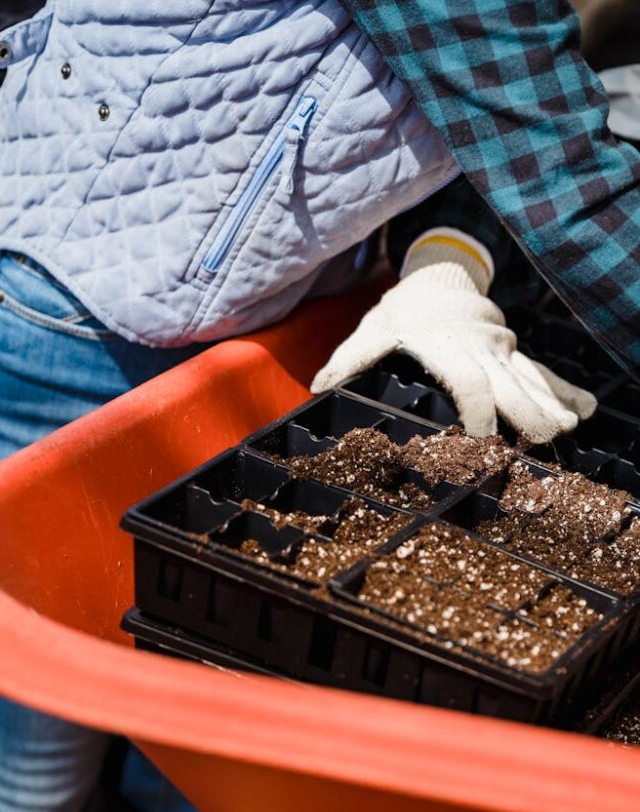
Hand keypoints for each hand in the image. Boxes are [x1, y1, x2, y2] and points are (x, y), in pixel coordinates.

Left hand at [311, 229, 596, 443]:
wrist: (438, 275)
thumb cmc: (399, 312)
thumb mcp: (371, 331)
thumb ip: (348, 360)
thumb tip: (320, 389)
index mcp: (444, 349)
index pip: (467, 382)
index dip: (477, 412)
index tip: (484, 441)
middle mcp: (479, 351)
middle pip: (508, 384)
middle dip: (527, 413)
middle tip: (541, 442)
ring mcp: (501, 352)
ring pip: (530, 380)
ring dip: (550, 405)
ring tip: (567, 428)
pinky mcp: (513, 354)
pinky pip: (541, 373)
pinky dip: (564, 391)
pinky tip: (585, 409)